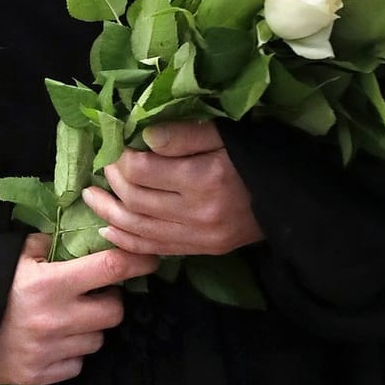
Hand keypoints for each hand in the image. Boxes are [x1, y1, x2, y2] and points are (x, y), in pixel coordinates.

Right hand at [0, 233, 158, 384]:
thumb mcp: (15, 257)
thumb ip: (49, 244)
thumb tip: (79, 235)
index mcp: (51, 284)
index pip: (110, 270)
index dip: (137, 261)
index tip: (150, 256)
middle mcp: (56, 319)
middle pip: (114, 311)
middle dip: (108, 301)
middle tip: (91, 295)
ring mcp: (51, 350)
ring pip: (97, 340)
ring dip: (89, 328)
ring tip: (65, 319)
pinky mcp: (42, 375)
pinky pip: (77, 365)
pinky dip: (71, 354)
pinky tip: (52, 342)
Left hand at [82, 120, 261, 257]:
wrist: (293, 198)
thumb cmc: (258, 158)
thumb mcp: (228, 133)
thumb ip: (186, 134)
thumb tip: (145, 138)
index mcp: (204, 178)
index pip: (142, 170)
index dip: (121, 158)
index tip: (115, 146)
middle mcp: (198, 213)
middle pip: (136, 201)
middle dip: (112, 183)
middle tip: (101, 167)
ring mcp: (200, 237)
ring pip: (139, 229)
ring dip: (109, 214)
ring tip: (91, 197)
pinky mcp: (203, 250)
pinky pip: (155, 249)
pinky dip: (128, 240)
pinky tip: (109, 230)